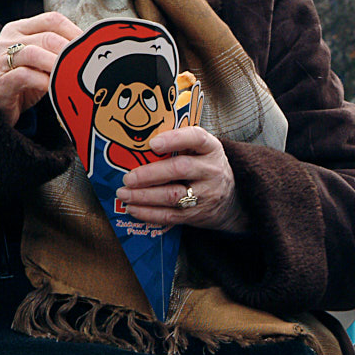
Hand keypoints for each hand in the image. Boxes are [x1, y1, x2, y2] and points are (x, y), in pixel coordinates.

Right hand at [0, 12, 81, 125]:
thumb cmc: (23, 79)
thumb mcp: (40, 60)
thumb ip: (57, 50)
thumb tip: (89, 47)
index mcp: (19, 29)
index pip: (51, 20)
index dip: (74, 31)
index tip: (89, 45)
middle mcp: (7, 40)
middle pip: (46, 37)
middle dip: (69, 49)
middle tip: (86, 62)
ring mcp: (0, 61)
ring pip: (34, 53)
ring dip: (57, 63)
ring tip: (72, 73)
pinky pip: (24, 76)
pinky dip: (43, 81)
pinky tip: (55, 87)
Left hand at [116, 126, 248, 232]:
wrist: (230, 199)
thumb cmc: (206, 168)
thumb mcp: (203, 151)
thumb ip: (181, 145)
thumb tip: (141, 144)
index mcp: (211, 149)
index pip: (196, 138)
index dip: (175, 139)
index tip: (153, 143)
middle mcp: (211, 170)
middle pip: (181, 169)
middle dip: (150, 173)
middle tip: (128, 177)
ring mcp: (205, 194)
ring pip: (172, 195)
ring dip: (144, 195)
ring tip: (124, 193)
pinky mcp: (196, 214)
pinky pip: (169, 215)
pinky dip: (148, 213)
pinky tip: (132, 208)